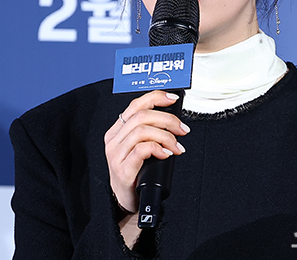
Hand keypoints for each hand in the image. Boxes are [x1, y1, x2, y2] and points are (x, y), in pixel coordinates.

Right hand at [104, 90, 189, 213]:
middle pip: (142, 116)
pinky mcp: (122, 170)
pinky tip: (166, 154)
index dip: (156, 97)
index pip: (135, 105)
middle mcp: (114, 140)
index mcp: (118, 130)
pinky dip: (158, 148)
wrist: (128, 199)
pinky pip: (141, 150)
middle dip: (168, 119)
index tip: (173, 99)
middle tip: (182, 129)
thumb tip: (174, 119)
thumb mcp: (140, 146)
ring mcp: (116, 155)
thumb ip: (151, 130)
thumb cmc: (137, 171)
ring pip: (142, 130)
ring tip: (176, 146)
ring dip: (166, 136)